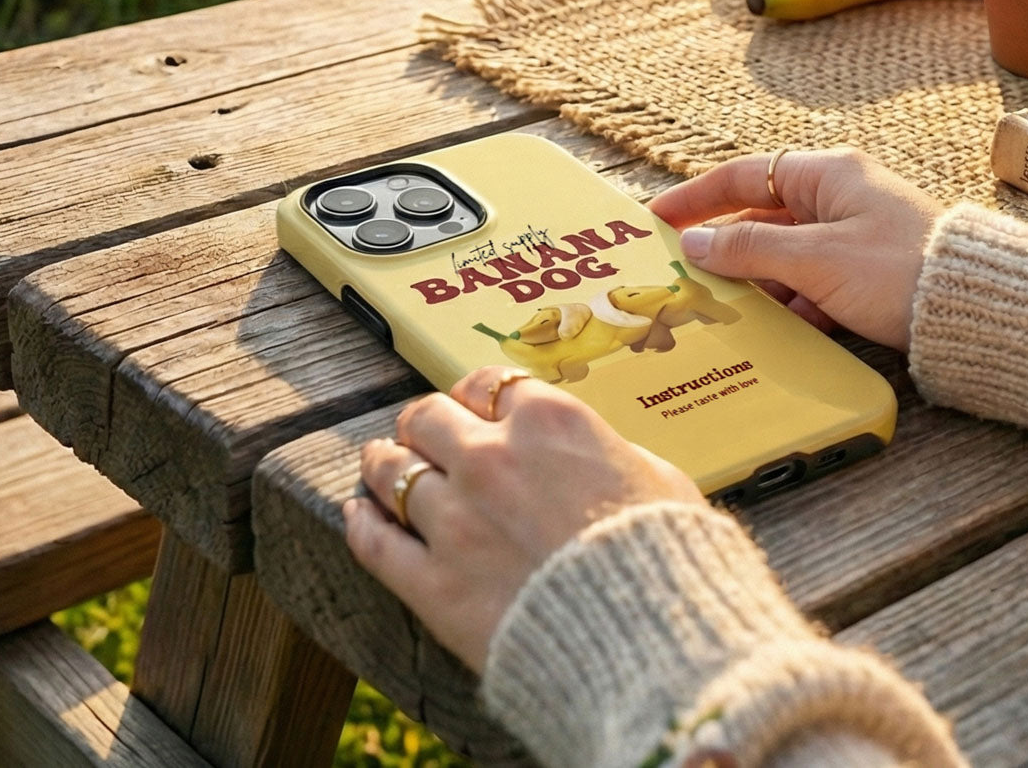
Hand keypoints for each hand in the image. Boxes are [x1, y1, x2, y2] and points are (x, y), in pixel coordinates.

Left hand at [343, 366, 703, 673]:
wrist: (652, 644)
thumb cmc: (670, 561)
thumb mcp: (659, 480)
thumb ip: (612, 456)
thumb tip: (602, 456)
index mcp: (550, 422)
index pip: (488, 384)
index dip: (476, 395)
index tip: (473, 406)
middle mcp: (492, 457)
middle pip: (429, 417)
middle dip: (424, 424)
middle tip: (421, 435)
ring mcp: (456, 519)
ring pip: (392, 470)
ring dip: (384, 464)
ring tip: (378, 464)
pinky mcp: (434, 585)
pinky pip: (375, 543)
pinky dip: (361, 523)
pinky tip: (357, 514)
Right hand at [649, 148, 942, 350]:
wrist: (983, 310)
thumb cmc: (900, 270)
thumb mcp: (815, 260)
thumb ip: (750, 249)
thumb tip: (697, 244)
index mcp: (826, 173)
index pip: (743, 175)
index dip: (696, 198)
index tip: (657, 219)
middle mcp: (840, 196)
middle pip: (763, 217)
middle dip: (727, 249)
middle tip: (685, 276)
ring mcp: (856, 235)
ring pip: (788, 255)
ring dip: (761, 283)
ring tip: (728, 311)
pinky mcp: (871, 272)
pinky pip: (815, 282)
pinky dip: (796, 303)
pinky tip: (785, 329)